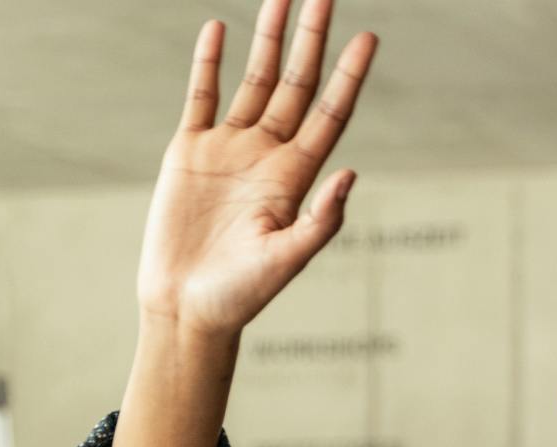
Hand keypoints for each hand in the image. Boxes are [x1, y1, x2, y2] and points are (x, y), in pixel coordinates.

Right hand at [136, 0, 376, 336]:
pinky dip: (208, 62)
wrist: (187, 308)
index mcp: (295, 177)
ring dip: (268, 39)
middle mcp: (267, 154)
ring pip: (255, 80)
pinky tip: (219, 29)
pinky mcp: (190, 151)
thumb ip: (321, 220)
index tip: (369, 37)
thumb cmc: (241, 295)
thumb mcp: (287, 260)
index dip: (348, 75)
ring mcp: (229, 149)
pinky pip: (201, 95)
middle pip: (296, 83)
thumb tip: (351, 175)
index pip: (330, 112)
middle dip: (311, 39)